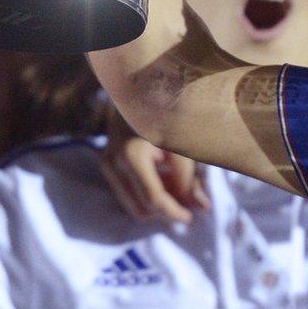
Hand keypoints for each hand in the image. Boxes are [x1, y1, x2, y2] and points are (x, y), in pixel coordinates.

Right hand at [99, 105, 204, 224]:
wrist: (136, 91)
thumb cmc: (165, 115)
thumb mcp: (181, 144)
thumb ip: (190, 179)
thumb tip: (202, 208)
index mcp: (133, 155)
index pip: (153, 199)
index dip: (173, 212)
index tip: (190, 217)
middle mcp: (114, 163)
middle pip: (141, 208)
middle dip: (165, 211)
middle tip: (187, 205)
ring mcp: (106, 164)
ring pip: (132, 205)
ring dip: (155, 206)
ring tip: (176, 190)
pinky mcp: (105, 165)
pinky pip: (127, 194)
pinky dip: (145, 196)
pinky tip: (162, 182)